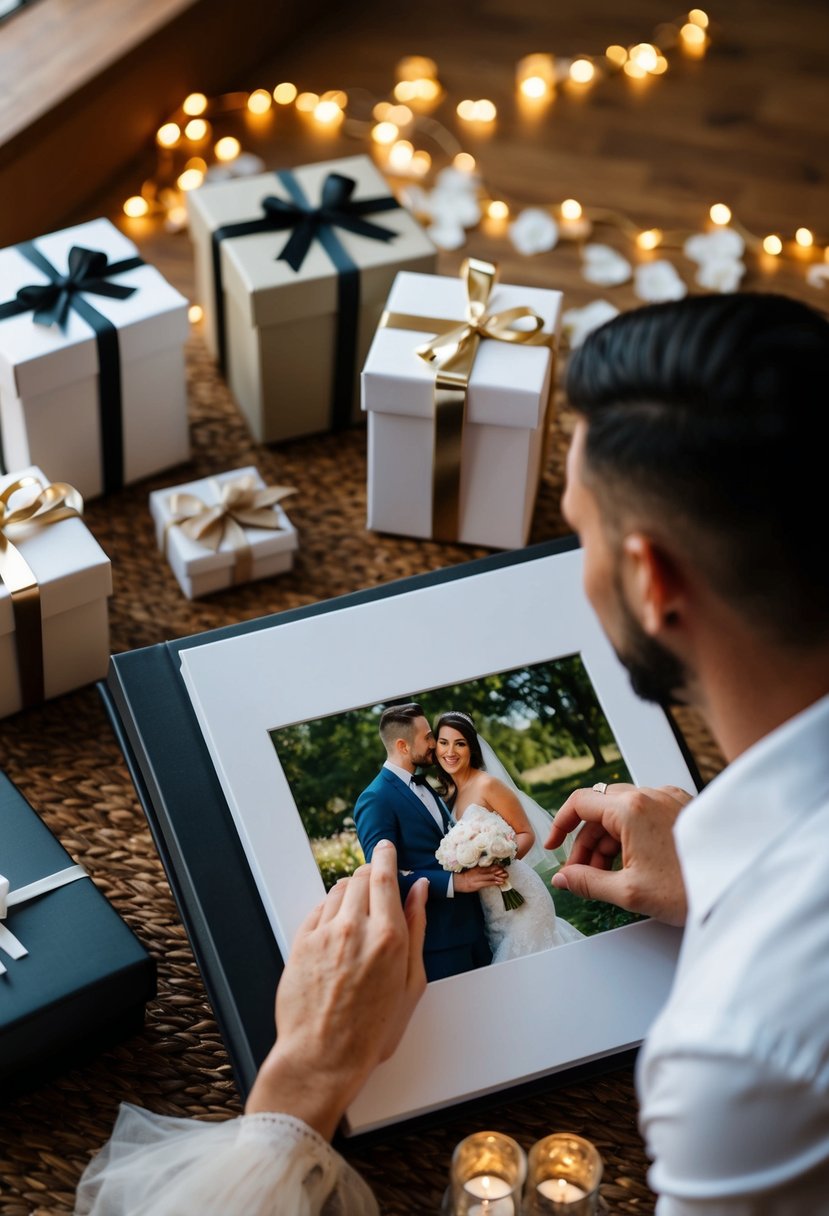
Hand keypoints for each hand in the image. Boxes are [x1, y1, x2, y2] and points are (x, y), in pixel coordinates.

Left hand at [245, 840, 427, 1137]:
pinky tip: (337, 931)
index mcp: (389, 937)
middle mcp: (355, 927)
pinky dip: (330, 910)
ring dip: (350, 892)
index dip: (386, 855)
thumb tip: (420, 891)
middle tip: (376, 885)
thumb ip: (417, 930)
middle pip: (360, 877)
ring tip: (358, 916)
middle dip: (370, 874)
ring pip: (337, 890)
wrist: (322, 1058)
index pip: (385, 875)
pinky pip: (317, 910)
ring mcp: (324, 934)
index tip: (386, 847)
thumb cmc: (372, 1031)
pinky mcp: (300, 943)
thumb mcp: (411, 984)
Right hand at [454, 864, 507, 891]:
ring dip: (499, 877)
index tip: (503, 867)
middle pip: (491, 871)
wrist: (457, 882)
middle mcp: (479, 871)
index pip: (489, 866)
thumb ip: (480, 869)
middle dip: (500, 872)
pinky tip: (500, 882)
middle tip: (507, 873)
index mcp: (478, 867)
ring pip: (491, 876)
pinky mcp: (477, 884)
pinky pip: (488, 883)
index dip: (497, 867)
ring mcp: (478, 878)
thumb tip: (490, 869)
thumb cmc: (466, 876)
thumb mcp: (473, 870)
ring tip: (506, 877)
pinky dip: (495, 882)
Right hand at [546, 783, 692, 925]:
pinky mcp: (684, 806)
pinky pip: (645, 812)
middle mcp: (650, 794)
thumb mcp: (629, 892)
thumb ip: (587, 882)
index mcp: (632, 808)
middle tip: (583, 873)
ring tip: (609, 874)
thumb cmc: (689, 889)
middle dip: (586, 841)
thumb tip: (563, 880)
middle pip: (601, 809)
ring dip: (608, 839)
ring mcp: (669, 798)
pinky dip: (631, 833)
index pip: (580, 802)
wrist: (738, 890)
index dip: (560, 825)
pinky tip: (634, 862)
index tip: (554, 846)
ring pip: (622, 811)